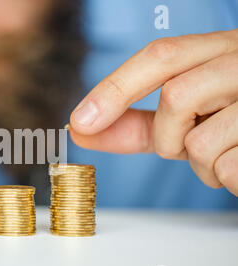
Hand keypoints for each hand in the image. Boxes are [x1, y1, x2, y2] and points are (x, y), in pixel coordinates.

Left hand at [69, 30, 237, 195]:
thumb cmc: (235, 124)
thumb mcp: (188, 114)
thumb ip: (137, 121)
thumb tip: (81, 130)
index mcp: (222, 50)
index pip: (161, 55)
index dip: (115, 88)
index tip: (79, 123)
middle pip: (177, 95)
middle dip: (168, 136)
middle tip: (184, 146)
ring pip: (201, 140)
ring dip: (200, 164)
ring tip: (224, 155)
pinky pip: (229, 168)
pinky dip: (226, 179)